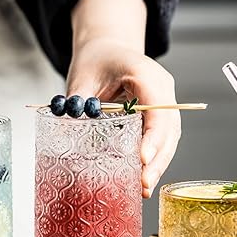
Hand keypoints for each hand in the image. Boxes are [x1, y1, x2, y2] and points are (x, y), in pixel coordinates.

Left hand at [66, 36, 180, 197]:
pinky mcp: (159, 114)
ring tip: (144, 188)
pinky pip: (162, 138)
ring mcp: (165, 102)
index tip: (142, 159)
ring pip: (170, 137)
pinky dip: (155, 159)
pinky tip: (144, 178)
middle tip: (144, 183)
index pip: (156, 107)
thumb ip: (77, 101)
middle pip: (168, 127)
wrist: (108, 49)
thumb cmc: (97, 59)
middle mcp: (162, 88)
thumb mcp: (82, 76)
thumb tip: (66, 130)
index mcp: (145, 74)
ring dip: (159, 163)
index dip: (153, 135)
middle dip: (158, 158)